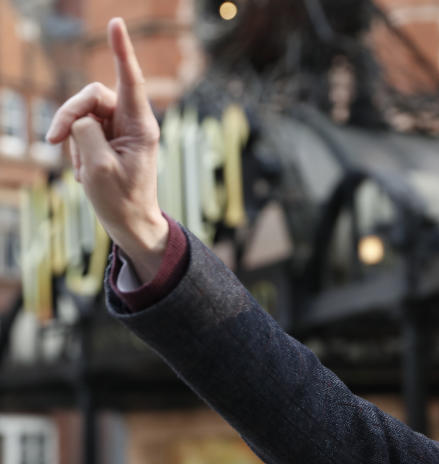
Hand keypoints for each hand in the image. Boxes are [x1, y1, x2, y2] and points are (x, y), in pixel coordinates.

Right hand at [46, 17, 167, 281]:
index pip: (130, 80)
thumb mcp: (98, 168)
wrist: (129, 222)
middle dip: (69, 115)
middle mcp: (133, 121)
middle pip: (92, 96)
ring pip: (82, 113)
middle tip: (53, 141)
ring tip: (78, 169)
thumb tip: (80, 117)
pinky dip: (74, 148)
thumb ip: (86, 133)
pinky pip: (81, 129)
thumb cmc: (121, 199)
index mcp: (142, 126)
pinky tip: (82, 171)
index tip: (115, 23)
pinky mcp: (108, 137)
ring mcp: (120, 128)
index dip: (121, 51)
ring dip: (72, 138)